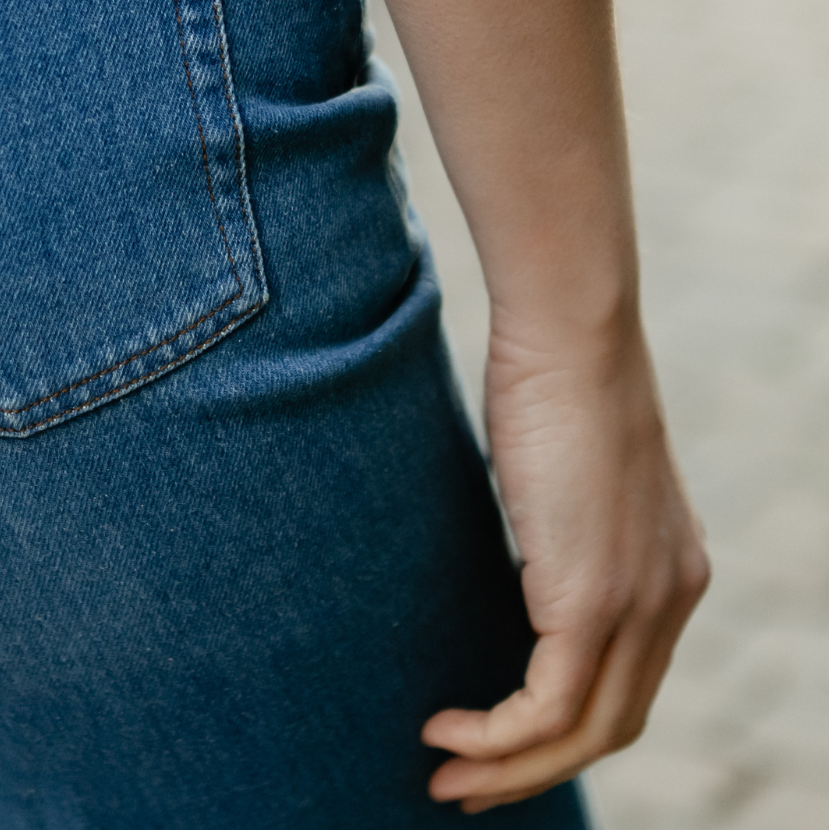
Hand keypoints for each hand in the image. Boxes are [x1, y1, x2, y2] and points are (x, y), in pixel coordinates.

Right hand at [421, 313, 708, 811]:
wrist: (569, 330)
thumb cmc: (549, 374)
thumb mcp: (560, 467)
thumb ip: (555, 521)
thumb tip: (512, 543)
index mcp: (671, 570)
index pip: (627, 683)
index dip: (562, 728)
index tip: (494, 741)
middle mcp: (671, 598)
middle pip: (612, 726)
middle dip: (534, 770)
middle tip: (465, 787)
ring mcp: (639, 603)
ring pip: (585, 732)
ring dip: (508, 769)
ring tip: (443, 778)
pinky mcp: (591, 599)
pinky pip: (548, 706)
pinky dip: (496, 736)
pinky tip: (445, 732)